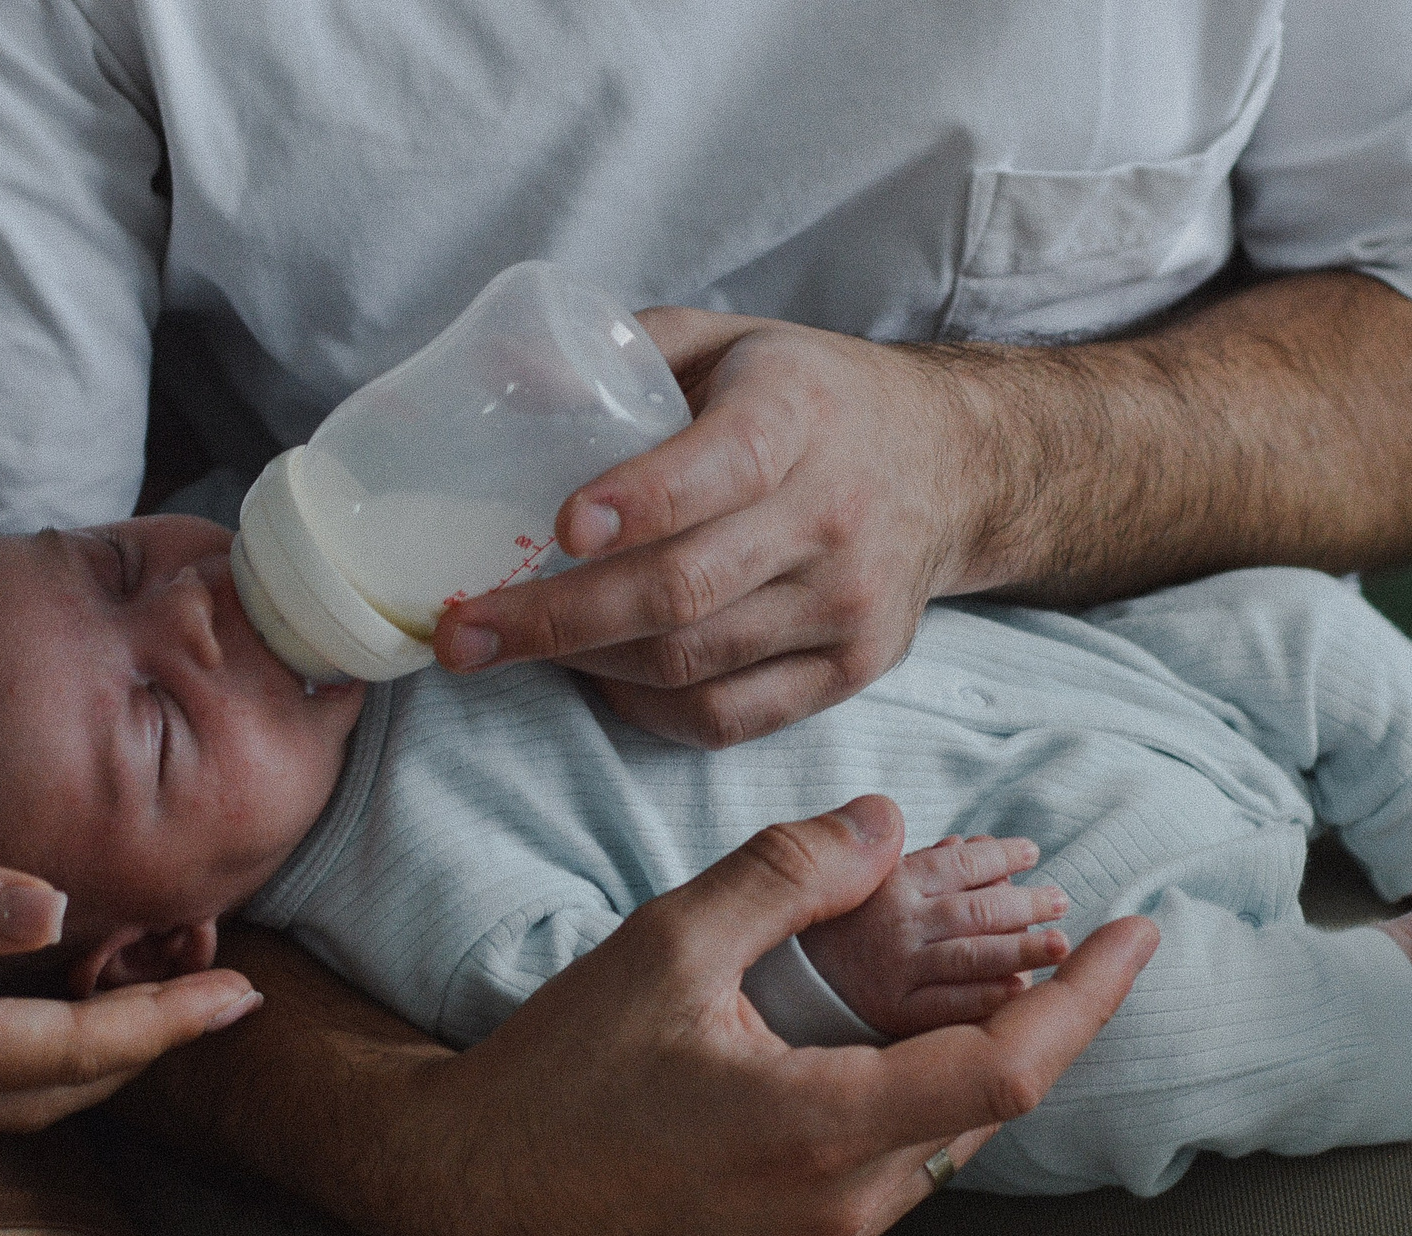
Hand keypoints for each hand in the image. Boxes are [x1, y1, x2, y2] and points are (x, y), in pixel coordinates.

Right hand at [0, 808, 261, 1131]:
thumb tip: (57, 909)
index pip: (79, 1048)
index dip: (169, 1023)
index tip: (244, 995)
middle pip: (70, 1087)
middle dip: (156, 1044)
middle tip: (228, 990)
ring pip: (32, 1096)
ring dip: (107, 1055)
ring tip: (169, 997)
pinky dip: (52, 1055)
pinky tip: (68, 1007)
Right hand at [173, 795, 1156, 1235]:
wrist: (478, 1187)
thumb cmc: (560, 1068)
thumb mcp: (667, 945)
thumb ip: (786, 877)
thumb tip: (886, 824)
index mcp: (823, 1129)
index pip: (1009, 1069)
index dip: (1088, 999)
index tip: (1139, 933)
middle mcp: (844, 1204)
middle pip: (992, 1103)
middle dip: (1039, 1017)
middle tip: (1057, 930)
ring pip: (951, 1138)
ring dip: (978, 1057)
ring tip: (982, 973)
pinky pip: (903, 1165)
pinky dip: (925, 1094)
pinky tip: (893, 1038)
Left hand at [431, 309, 975, 748]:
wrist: (950, 462)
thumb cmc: (804, 399)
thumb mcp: (726, 341)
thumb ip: (623, 350)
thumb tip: (503, 379)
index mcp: (798, 414)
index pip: (722, 466)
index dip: (641, 501)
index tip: (560, 527)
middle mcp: (834, 514)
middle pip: (683, 592)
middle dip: (554, 621)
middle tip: (460, 633)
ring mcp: (849, 603)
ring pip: (691, 664)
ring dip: (585, 664)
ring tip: (513, 645)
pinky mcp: (854, 667)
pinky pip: (727, 717)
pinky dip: (645, 710)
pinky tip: (599, 677)